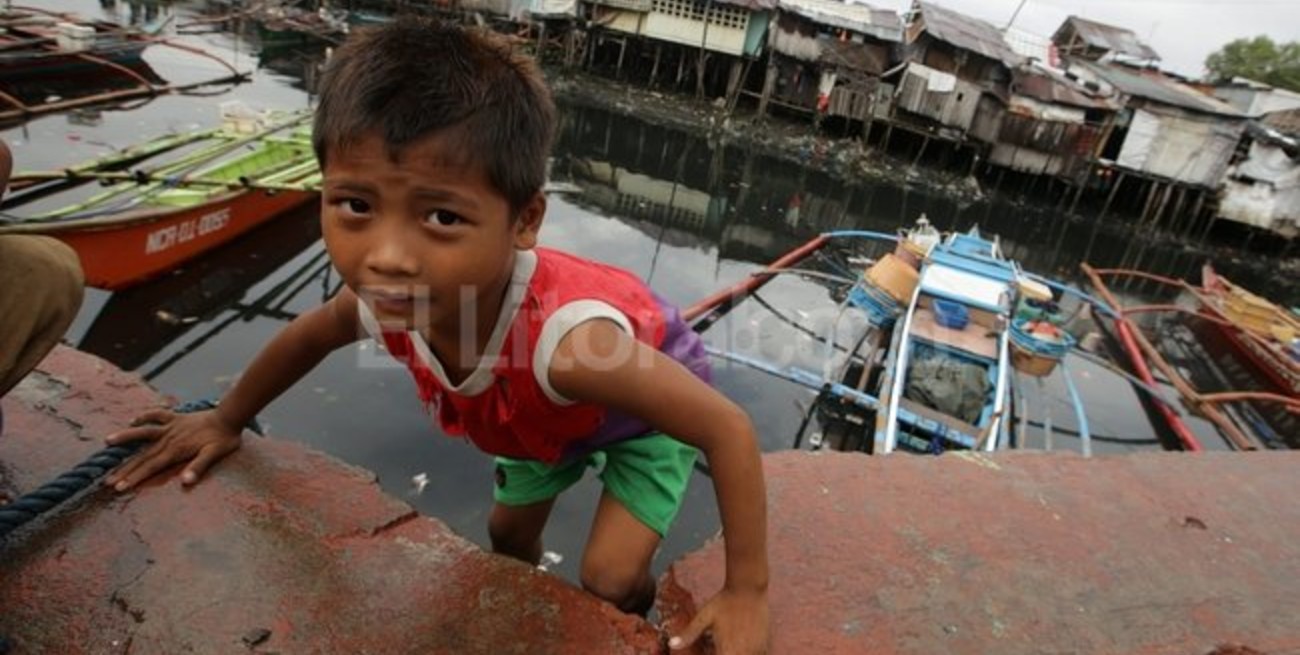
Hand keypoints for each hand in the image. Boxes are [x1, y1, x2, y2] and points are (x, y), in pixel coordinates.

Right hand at [103, 408, 242, 490]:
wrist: (230, 416)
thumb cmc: (224, 439)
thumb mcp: (215, 455)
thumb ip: (199, 467)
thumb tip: (186, 483)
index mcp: (176, 450)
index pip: (150, 467)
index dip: (134, 477)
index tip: (119, 487)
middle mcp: (169, 438)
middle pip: (143, 455)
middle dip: (125, 468)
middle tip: (106, 480)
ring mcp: (171, 426)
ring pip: (143, 432)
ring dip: (126, 437)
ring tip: (108, 441)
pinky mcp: (175, 417)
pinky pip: (156, 415)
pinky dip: (145, 416)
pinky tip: (133, 421)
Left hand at [669, 587, 768, 653]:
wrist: (748, 587)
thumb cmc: (724, 602)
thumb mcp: (703, 616)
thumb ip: (689, 634)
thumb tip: (671, 644)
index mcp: (727, 651)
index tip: (710, 651)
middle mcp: (744, 653)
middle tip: (719, 647)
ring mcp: (757, 650)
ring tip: (728, 646)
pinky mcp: (765, 645)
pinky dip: (748, 654)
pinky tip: (741, 646)